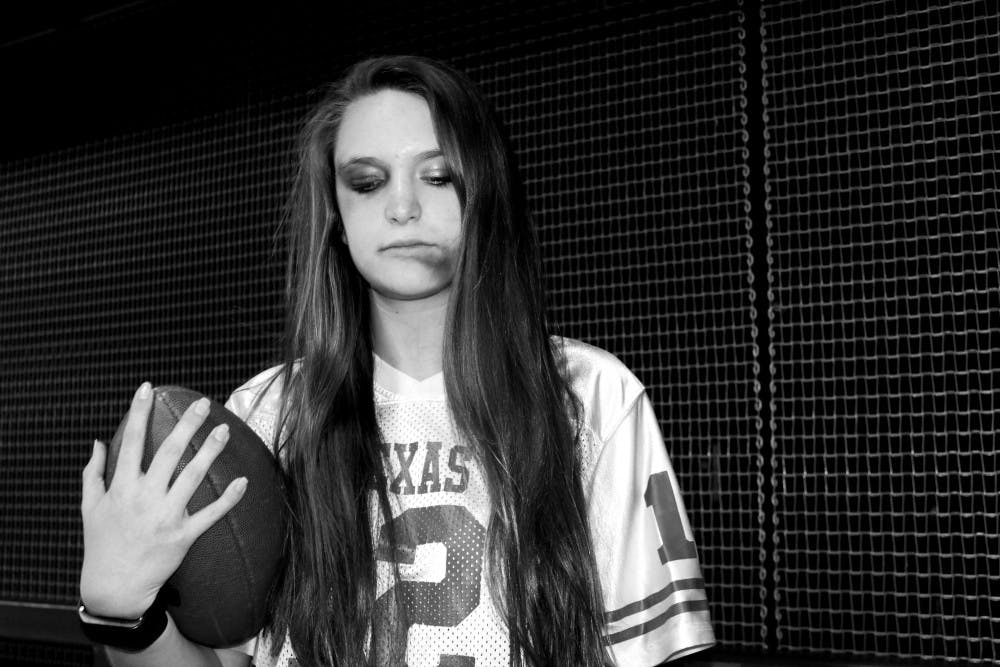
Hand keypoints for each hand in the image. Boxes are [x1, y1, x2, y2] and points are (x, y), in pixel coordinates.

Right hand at [79, 382, 247, 618]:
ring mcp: (165, 517)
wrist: (114, 587)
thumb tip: (97, 442)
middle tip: (203, 403)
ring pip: (192, 477)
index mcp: (121, 488)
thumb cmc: (102, 543)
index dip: (138, 413)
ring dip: (210, 452)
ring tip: (225, 430)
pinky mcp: (183, 536)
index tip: (148, 388)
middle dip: (186, 425)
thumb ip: (93, 472)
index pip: (131, 442)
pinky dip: (228, 499)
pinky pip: (210, 515)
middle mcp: (144, 498)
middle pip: (168, 453)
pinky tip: (243, 482)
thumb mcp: (90, 507)